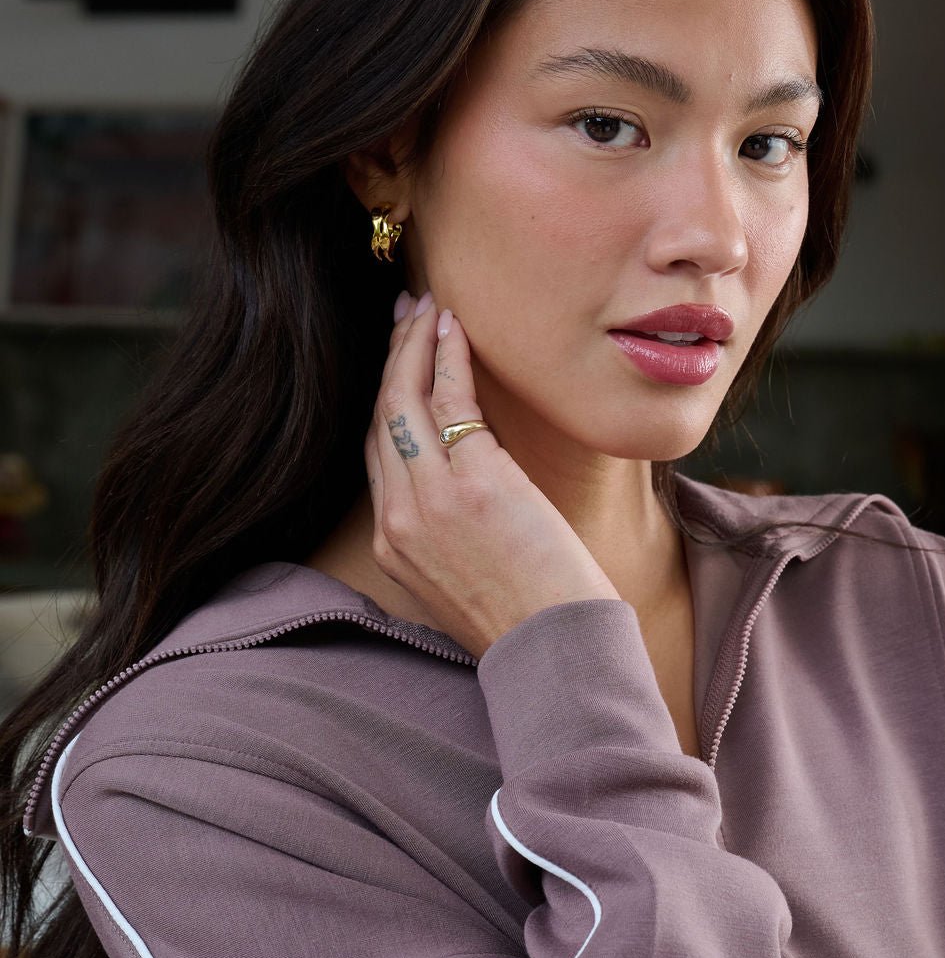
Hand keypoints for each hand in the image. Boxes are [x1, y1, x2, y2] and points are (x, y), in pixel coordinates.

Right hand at [365, 291, 621, 659]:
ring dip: (415, 345)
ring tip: (430, 307)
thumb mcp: (468, 581)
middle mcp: (396, 518)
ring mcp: (427, 499)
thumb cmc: (528, 621)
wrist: (553, 650)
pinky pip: (448, 401)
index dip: (387, 400)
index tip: (399, 362)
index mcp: (393, 545)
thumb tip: (469, 499)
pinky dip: (447, 357)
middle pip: (381, 418)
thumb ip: (451, 538)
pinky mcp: (471, 480)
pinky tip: (454, 328)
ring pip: (403, 400)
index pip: (379, 454)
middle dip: (392, 359)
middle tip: (406, 315)